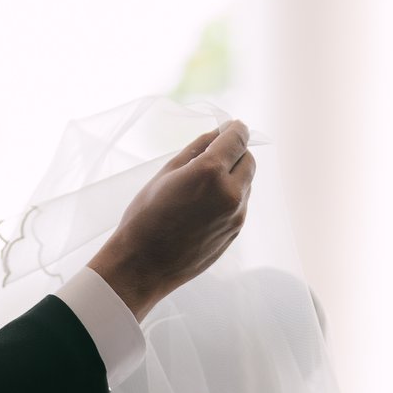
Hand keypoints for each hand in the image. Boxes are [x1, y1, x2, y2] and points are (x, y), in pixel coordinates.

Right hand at [87, 120, 255, 320]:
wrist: (143, 265)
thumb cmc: (145, 218)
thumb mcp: (165, 174)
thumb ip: (195, 150)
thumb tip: (216, 134)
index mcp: (209, 172)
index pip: (237, 138)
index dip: (235, 128)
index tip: (230, 126)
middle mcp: (229, 193)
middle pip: (248, 159)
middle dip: (235, 152)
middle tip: (215, 155)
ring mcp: (235, 215)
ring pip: (246, 183)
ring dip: (233, 176)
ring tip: (203, 187)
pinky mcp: (234, 232)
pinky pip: (240, 204)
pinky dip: (229, 197)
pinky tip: (204, 207)